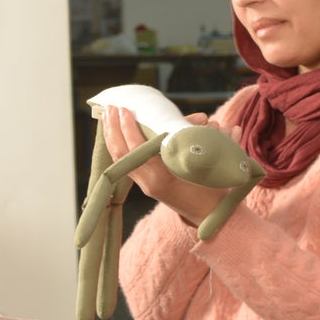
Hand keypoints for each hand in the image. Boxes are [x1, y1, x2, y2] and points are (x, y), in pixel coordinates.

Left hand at [102, 105, 234, 228]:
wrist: (210, 213)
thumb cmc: (212, 188)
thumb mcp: (207, 161)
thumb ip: (202, 138)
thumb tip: (202, 118)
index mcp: (163, 178)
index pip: (138, 149)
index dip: (129, 128)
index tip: (126, 110)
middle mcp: (149, 183)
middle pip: (122, 153)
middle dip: (114, 128)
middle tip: (111, 107)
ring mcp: (145, 185)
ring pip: (119, 158)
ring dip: (111, 135)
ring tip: (107, 115)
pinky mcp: (144, 183)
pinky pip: (124, 162)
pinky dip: (117, 145)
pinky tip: (114, 131)